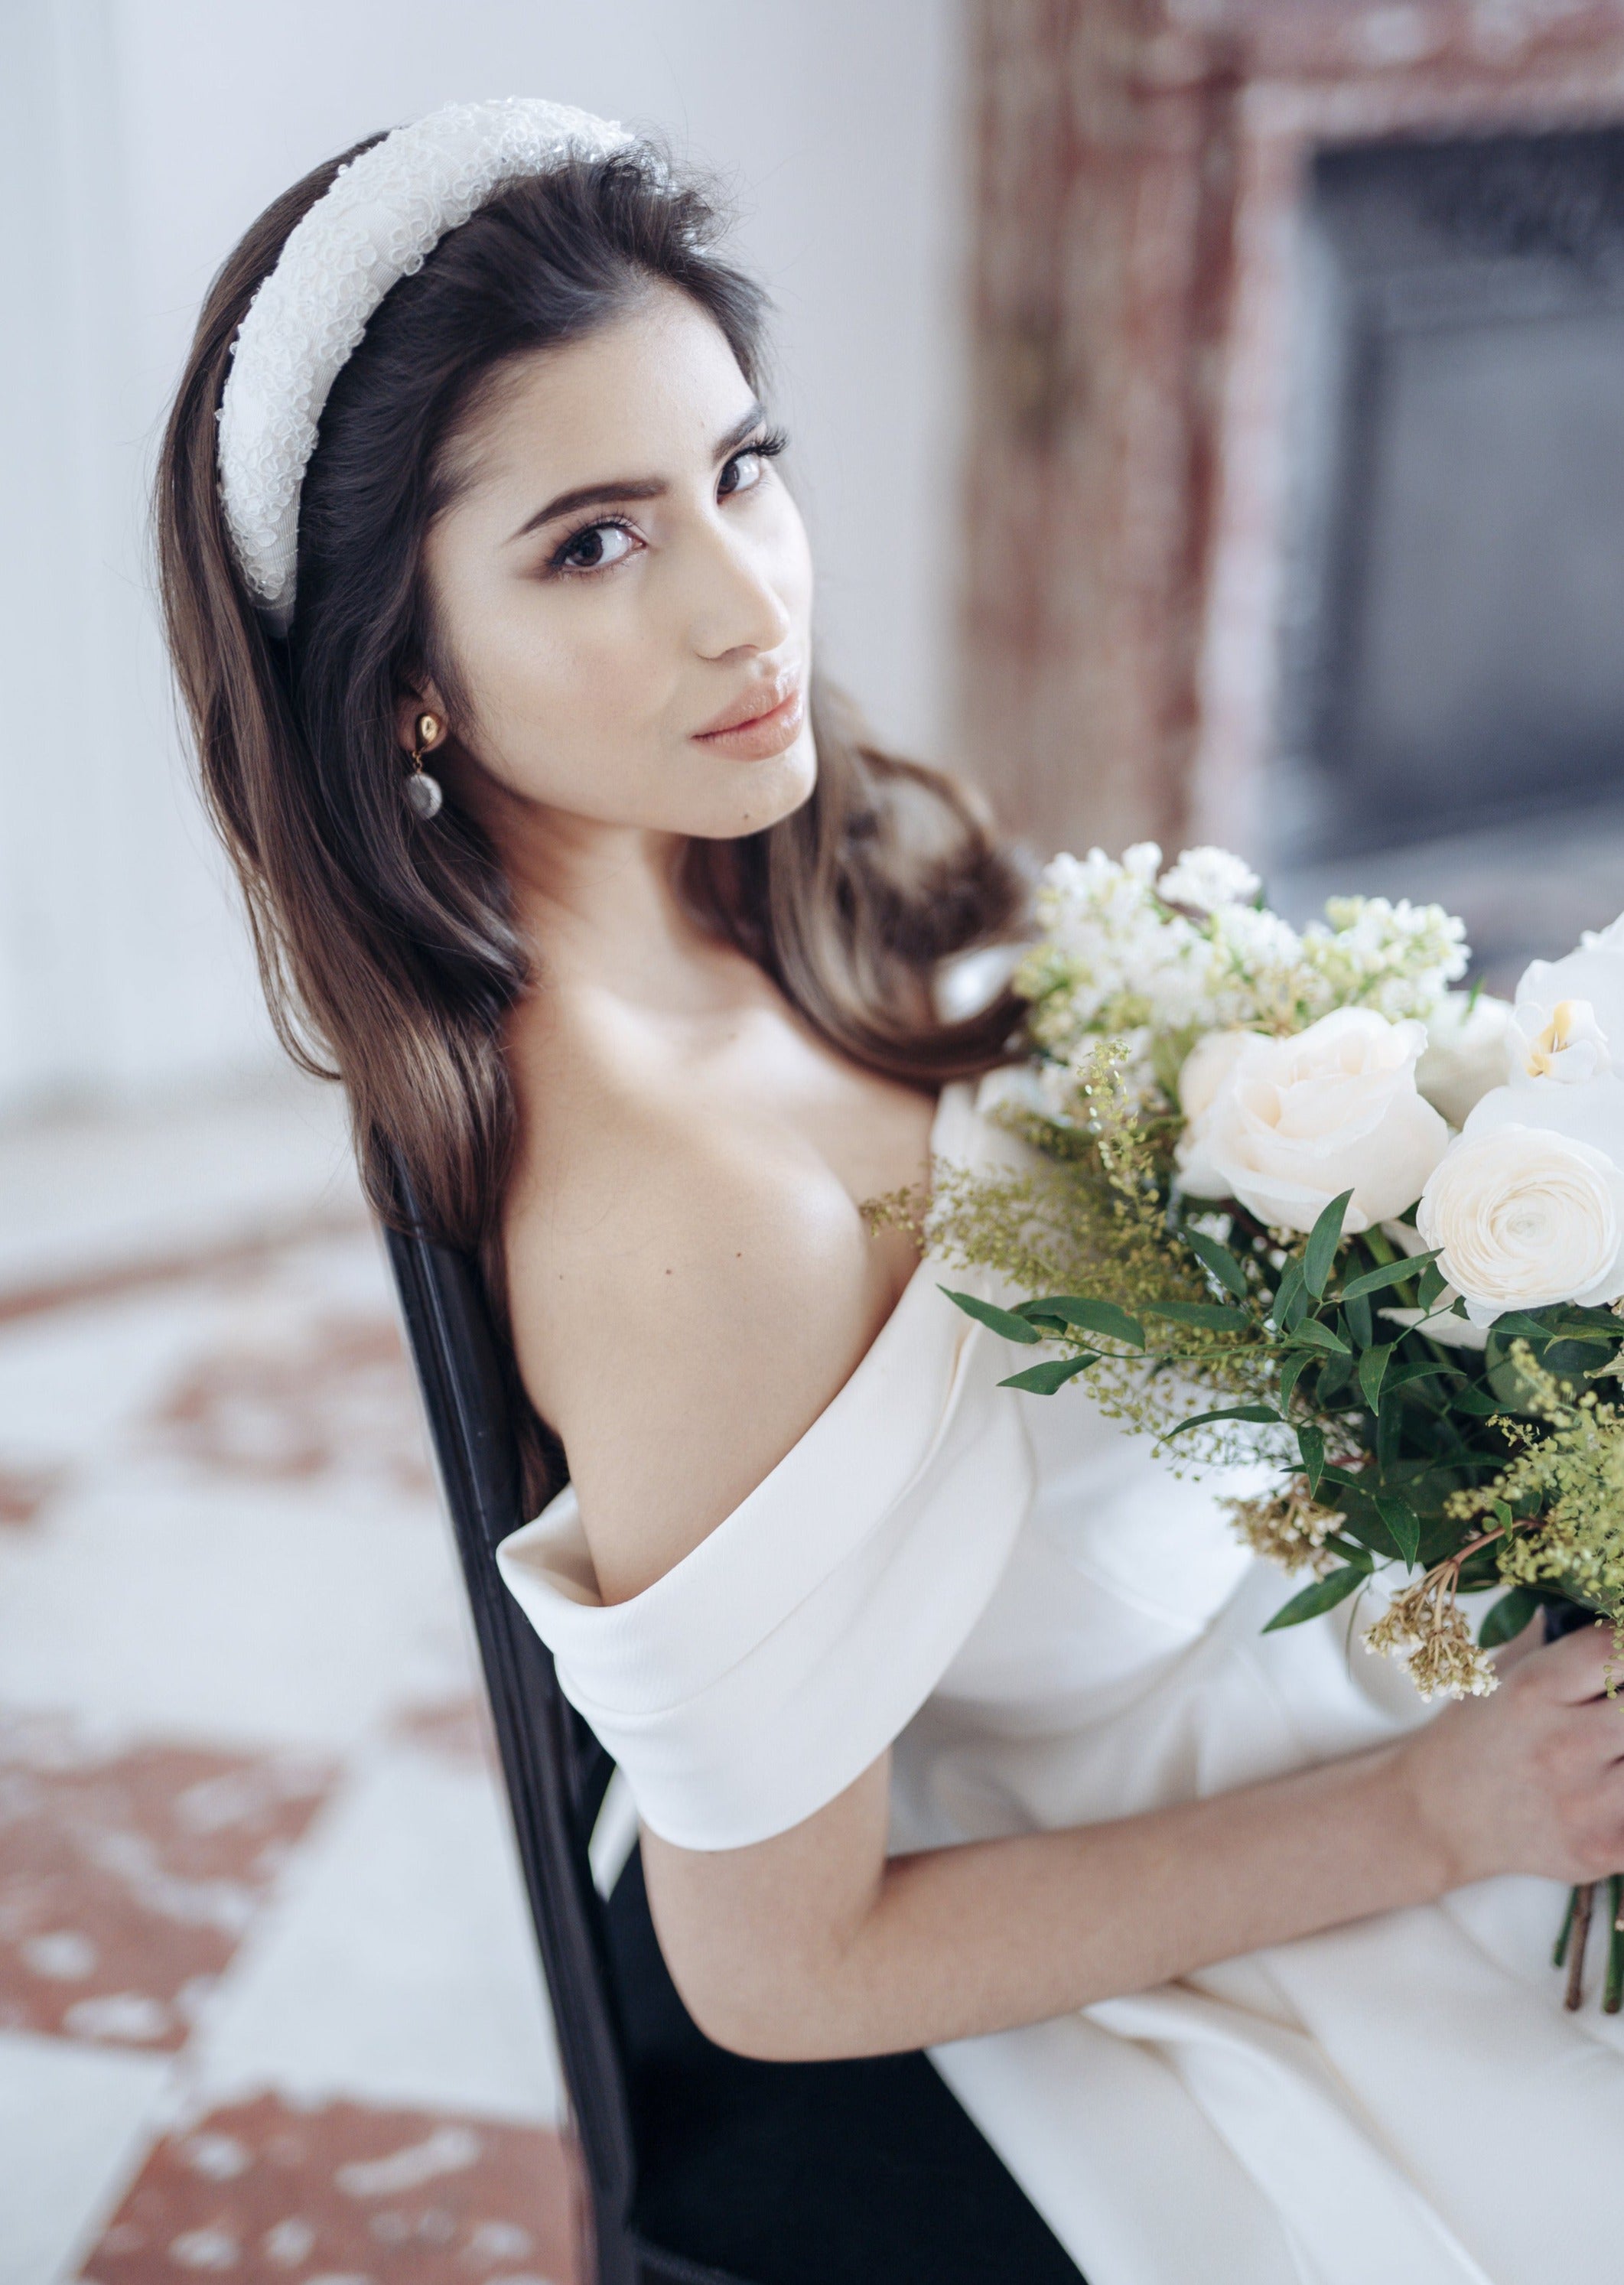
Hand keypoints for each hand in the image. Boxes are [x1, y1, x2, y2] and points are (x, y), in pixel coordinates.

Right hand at [1399, 1620, 1623, 1890]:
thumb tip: (1608, 1603)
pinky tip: (1614, 1778)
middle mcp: (1561, 1746)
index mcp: (1533, 1691)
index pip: (1615, 1649)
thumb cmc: (1477, 1734)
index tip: (1621, 1651)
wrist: (1439, 1815)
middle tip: (1616, 1702)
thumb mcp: (1502, 1671)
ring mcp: (1586, 1804)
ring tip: (1615, 1742)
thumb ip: (1557, 1636)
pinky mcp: (1605, 1849)